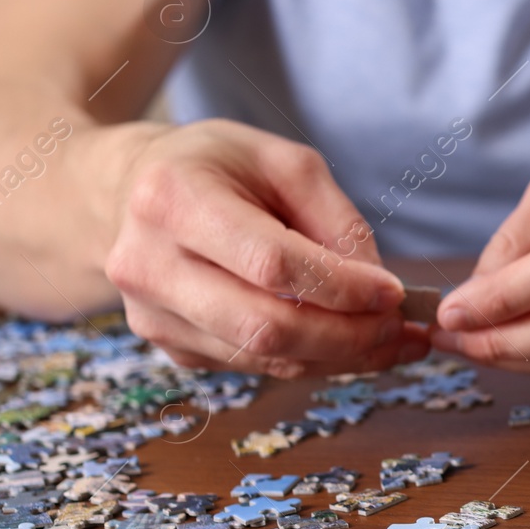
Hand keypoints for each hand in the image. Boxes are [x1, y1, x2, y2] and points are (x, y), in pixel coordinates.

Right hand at [103, 119, 423, 377]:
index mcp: (174, 200)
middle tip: (400, 329)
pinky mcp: (167, 344)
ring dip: (338, 357)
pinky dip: (310, 360)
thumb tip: (377, 286)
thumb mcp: (284, 162)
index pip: (271, 264)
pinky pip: (251, 366)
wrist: (130, 192)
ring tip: (391, 342)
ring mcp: (152, 314)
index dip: (341, 287)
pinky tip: (349, 345)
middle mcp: (150, 264)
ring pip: (261, 357)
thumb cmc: (217, 167)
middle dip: (347, 336)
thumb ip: (335, 219)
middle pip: (264, 326)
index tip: (393, 292)